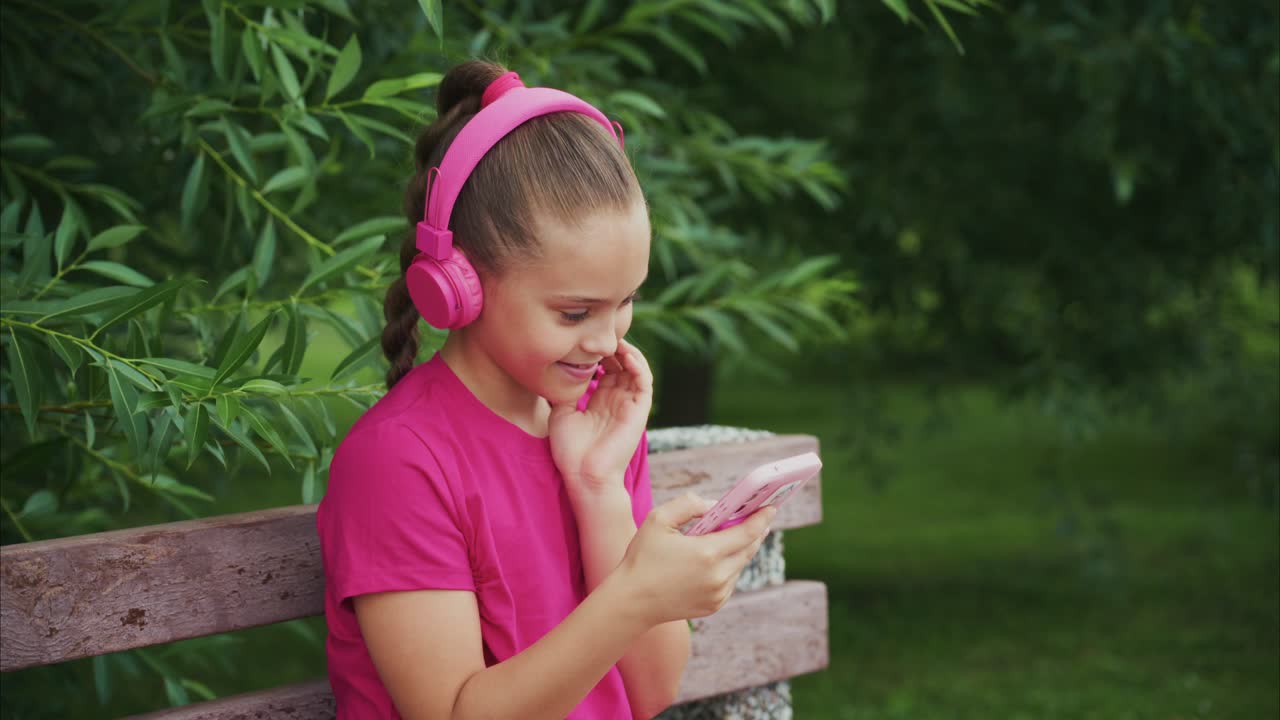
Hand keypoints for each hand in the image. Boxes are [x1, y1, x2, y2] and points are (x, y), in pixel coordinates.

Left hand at [549, 339, 652, 497]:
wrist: (584, 475)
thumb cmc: (570, 451)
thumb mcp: (562, 412)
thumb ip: (565, 391)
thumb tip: (560, 370)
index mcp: (600, 401)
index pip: (605, 368)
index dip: (599, 353)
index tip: (586, 340)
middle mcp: (617, 400)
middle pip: (621, 365)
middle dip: (612, 348)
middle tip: (600, 336)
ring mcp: (629, 405)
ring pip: (636, 369)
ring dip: (628, 352)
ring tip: (615, 340)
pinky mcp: (639, 410)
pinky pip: (645, 382)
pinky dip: (638, 365)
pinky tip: (626, 355)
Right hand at [613, 493, 776, 625]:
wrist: (631, 601)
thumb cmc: (642, 557)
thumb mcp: (659, 519)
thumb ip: (689, 504)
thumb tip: (714, 507)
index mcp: (708, 553)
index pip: (748, 532)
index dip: (762, 517)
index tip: (771, 507)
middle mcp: (718, 576)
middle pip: (749, 548)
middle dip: (755, 531)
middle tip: (756, 516)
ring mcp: (718, 593)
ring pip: (740, 564)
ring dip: (741, 548)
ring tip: (735, 533)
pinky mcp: (715, 605)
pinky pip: (730, 580)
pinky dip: (729, 566)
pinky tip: (718, 557)